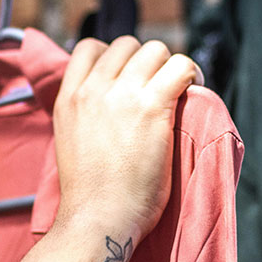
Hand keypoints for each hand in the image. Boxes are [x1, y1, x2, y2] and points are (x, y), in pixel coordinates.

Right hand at [52, 36, 202, 241]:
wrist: (97, 218)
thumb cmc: (89, 193)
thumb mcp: (70, 140)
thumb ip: (84, 114)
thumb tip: (109, 107)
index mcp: (68, 98)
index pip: (88, 48)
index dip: (113, 56)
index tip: (128, 76)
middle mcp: (91, 90)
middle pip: (126, 44)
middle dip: (144, 61)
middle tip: (157, 85)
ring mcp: (121, 95)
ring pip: (155, 49)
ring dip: (169, 65)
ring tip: (178, 87)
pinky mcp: (151, 107)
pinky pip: (181, 66)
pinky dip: (192, 73)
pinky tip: (194, 89)